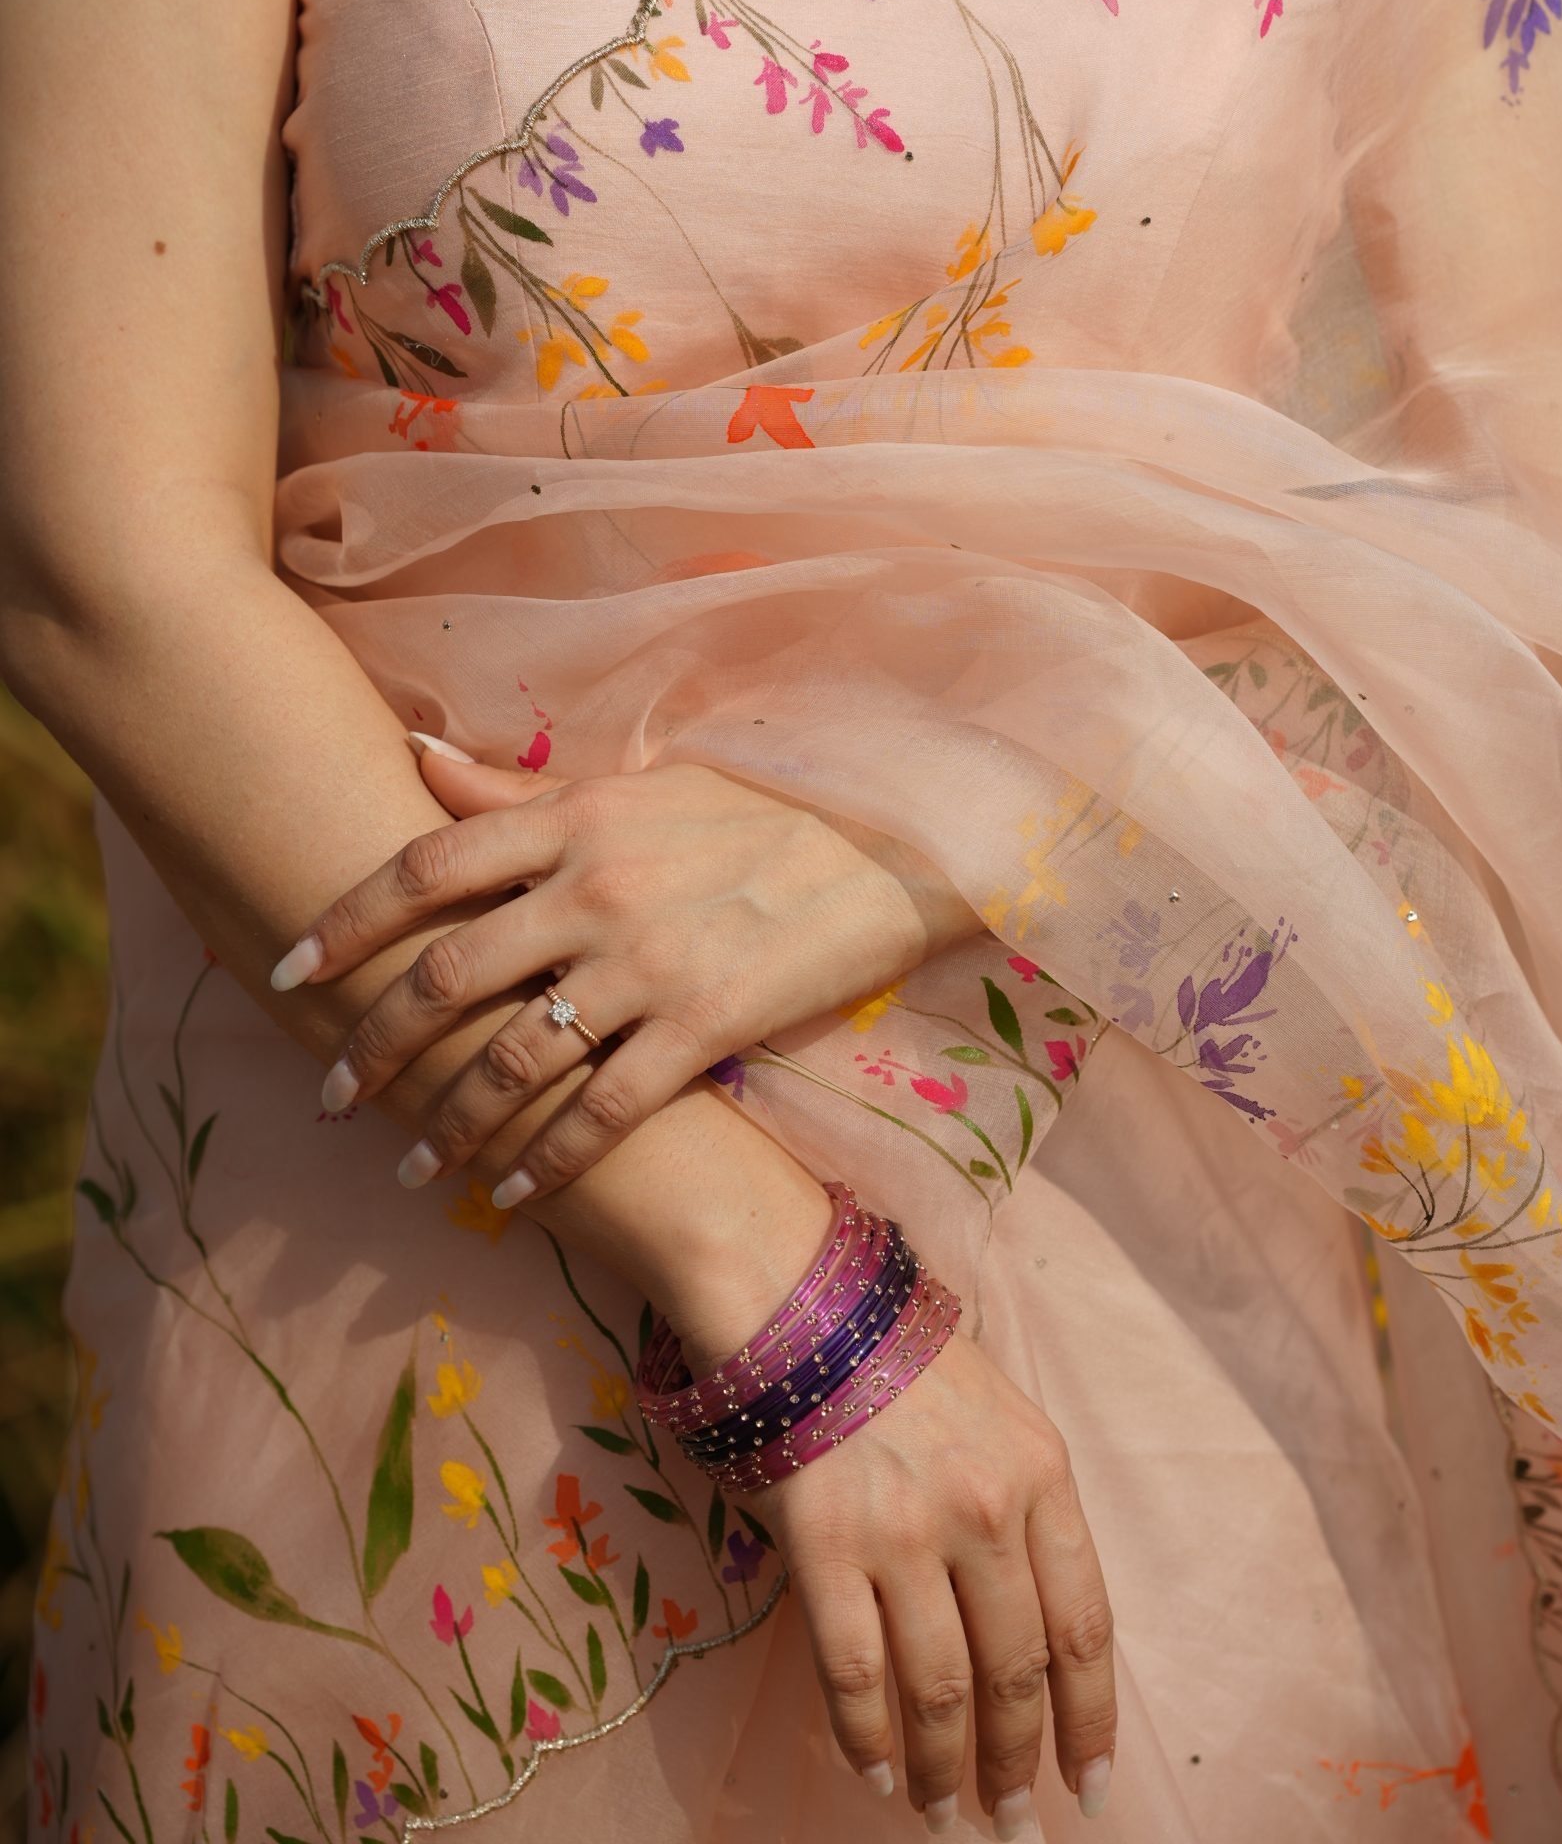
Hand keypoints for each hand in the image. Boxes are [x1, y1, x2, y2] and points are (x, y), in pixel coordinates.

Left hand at [271, 737, 984, 1195]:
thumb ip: (524, 789)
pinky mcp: (704, 1026)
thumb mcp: (642, 784)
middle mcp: (596, 887)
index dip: (346, 917)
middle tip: (329, 1090)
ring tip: (411, 1164)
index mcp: (576, 818)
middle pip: (448, 973)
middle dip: (373, 1041)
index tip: (285, 966)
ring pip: (514, 1057)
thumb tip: (414, 757)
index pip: (429, 863)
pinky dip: (548, 1158)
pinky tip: (511, 1190)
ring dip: (448, 1121)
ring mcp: (648, 961)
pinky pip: (603, 1109)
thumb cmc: (760, 814)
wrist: (889, 852)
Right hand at [743, 1330, 1116, 1830]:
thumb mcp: (1004, 1418)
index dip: (1091, 1722)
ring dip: (944, 1768)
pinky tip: (875, 1771)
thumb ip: (1028, 1514)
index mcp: (1041, 1476)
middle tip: (1014, 1823)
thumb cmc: (905, 1362)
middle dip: (1019, 1765)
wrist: (803, 1303)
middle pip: (1016, 1672)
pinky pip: (854, 1672)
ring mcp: (900, 1532)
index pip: (1084, 1629)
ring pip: (938, 1689)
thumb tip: (1043, 1638)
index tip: (1091, 1787)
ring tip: (945, 1814)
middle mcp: (981, 1510)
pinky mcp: (822, 1546)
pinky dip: (865, 1737)